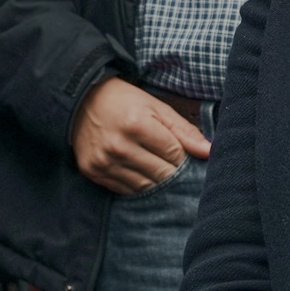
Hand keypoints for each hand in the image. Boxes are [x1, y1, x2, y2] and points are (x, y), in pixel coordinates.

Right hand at [70, 76, 209, 194]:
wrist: (79, 100)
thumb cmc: (123, 101)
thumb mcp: (155, 107)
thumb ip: (184, 130)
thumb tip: (210, 152)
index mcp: (137, 124)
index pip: (176, 156)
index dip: (181, 155)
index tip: (175, 149)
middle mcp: (118, 145)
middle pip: (163, 175)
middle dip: (171, 170)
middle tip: (166, 160)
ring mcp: (104, 161)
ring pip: (146, 187)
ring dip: (154, 179)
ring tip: (152, 165)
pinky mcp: (93, 171)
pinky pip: (125, 190)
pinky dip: (135, 183)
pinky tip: (135, 169)